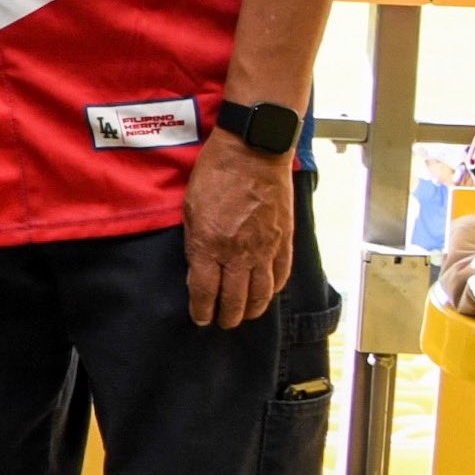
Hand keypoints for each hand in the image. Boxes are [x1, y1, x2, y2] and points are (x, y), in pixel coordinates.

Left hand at [184, 136, 293, 327]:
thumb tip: (198, 267)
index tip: (200, 318)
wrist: (253, 151)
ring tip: (245, 316)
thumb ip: (195, 241)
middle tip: (223, 323)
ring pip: (262, 293)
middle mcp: (238, 253)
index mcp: (208, 245)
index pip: (205, 292)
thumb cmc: (215, 174)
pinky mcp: (284, 239)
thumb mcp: (190, 208)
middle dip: (227, 316)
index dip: (202, 310)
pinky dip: (275, 289)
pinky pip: (281, 274)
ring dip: (253, 310)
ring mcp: (265, 248)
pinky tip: (269, 293)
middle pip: (235, 299)